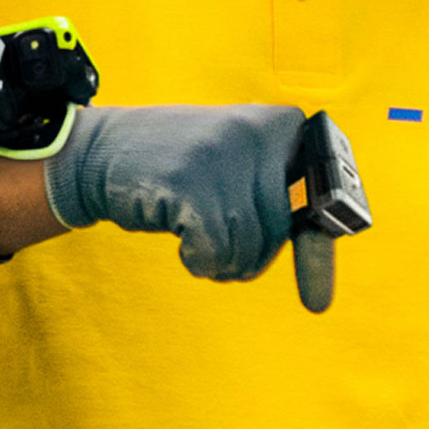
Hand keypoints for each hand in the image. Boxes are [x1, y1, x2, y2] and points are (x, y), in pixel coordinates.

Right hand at [45, 105, 363, 309]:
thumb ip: (283, 200)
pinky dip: (200, 262)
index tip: (319, 302)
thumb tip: (328, 269)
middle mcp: (259, 133)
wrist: (100, 152)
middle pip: (280, 230)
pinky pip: (217, 251)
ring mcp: (223, 155)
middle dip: (251, 255)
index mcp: (283, 125)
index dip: (318, 247)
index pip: (323, 198)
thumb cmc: (181, 170)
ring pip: (250, 246)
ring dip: (223, 262)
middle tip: (218, 247)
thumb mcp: (240, 167)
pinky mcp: (189, 181)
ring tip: (197, 239)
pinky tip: (183, 243)